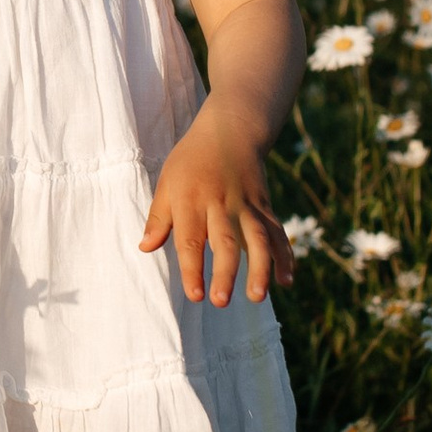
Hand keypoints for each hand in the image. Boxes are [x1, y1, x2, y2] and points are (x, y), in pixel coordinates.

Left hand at [139, 107, 293, 304]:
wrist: (231, 130)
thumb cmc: (191, 160)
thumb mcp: (167, 182)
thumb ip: (159, 218)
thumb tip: (145, 248)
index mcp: (192, 200)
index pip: (191, 240)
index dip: (193, 269)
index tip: (195, 295)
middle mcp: (221, 204)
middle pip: (225, 242)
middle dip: (225, 273)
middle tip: (221, 302)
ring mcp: (247, 205)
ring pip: (257, 238)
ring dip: (260, 268)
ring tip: (258, 296)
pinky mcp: (264, 205)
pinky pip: (276, 232)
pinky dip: (284, 255)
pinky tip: (286, 280)